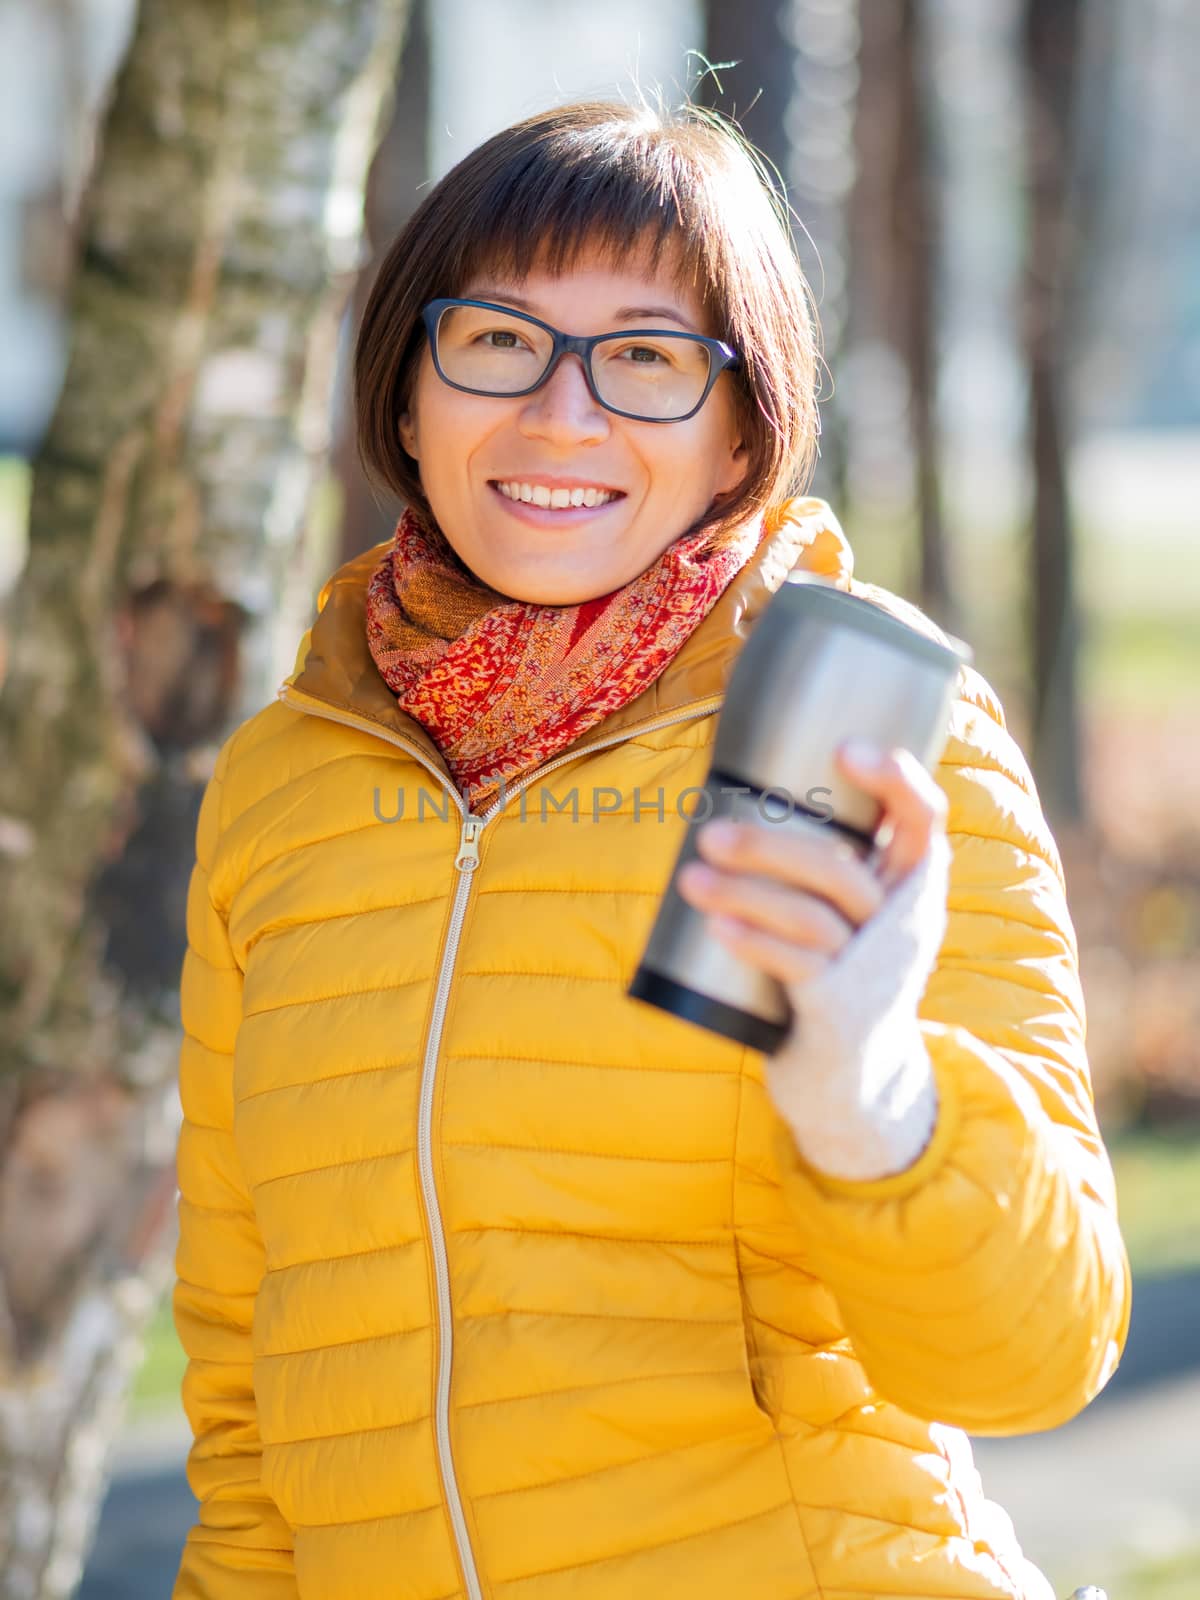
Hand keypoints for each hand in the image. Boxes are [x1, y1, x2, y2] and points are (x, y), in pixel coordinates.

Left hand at [676, 738, 948, 1001]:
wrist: (851, 1068)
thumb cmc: (834, 960)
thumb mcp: (847, 906)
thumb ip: (820, 854)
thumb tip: (730, 790)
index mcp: (907, 882)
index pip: (923, 819)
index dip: (897, 781)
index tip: (845, 750)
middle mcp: (898, 920)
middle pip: (840, 871)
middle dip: (769, 849)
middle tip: (708, 835)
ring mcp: (871, 966)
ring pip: (810, 918)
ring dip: (745, 894)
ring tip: (690, 878)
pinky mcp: (840, 1006)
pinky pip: (798, 966)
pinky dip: (755, 943)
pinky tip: (717, 927)